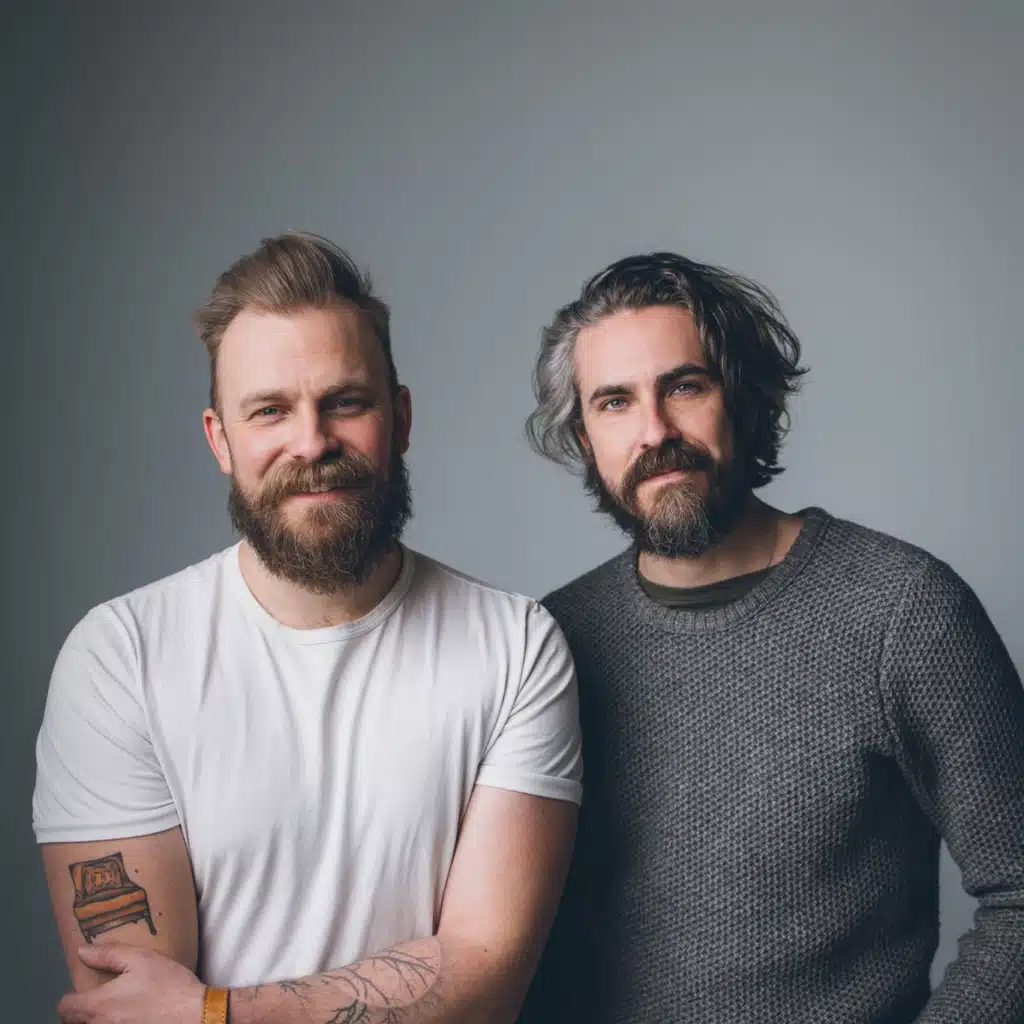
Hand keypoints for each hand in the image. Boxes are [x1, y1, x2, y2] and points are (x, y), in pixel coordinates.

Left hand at [58, 944, 205, 1023]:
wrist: (192, 1014)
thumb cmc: (167, 985)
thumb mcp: (140, 959)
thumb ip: (108, 954)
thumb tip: (81, 951)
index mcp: (98, 1005)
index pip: (64, 1007)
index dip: (70, 997)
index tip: (84, 991)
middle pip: (73, 1023)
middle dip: (80, 1012)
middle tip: (99, 999)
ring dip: (95, 1020)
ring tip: (115, 1008)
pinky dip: (112, 1023)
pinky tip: (129, 1017)